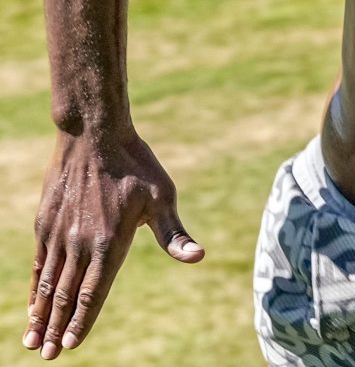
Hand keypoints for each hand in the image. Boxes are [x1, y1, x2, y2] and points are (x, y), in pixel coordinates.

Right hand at [24, 130, 203, 358]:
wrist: (94, 134)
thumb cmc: (136, 164)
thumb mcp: (162, 196)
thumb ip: (174, 234)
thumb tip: (199, 257)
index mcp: (110, 242)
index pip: (93, 292)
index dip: (82, 321)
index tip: (72, 345)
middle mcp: (81, 243)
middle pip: (66, 295)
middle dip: (57, 328)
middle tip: (48, 357)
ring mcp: (60, 233)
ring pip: (48, 283)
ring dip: (40, 314)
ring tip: (33, 342)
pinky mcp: (46, 223)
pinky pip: (39, 263)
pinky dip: (34, 287)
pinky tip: (31, 304)